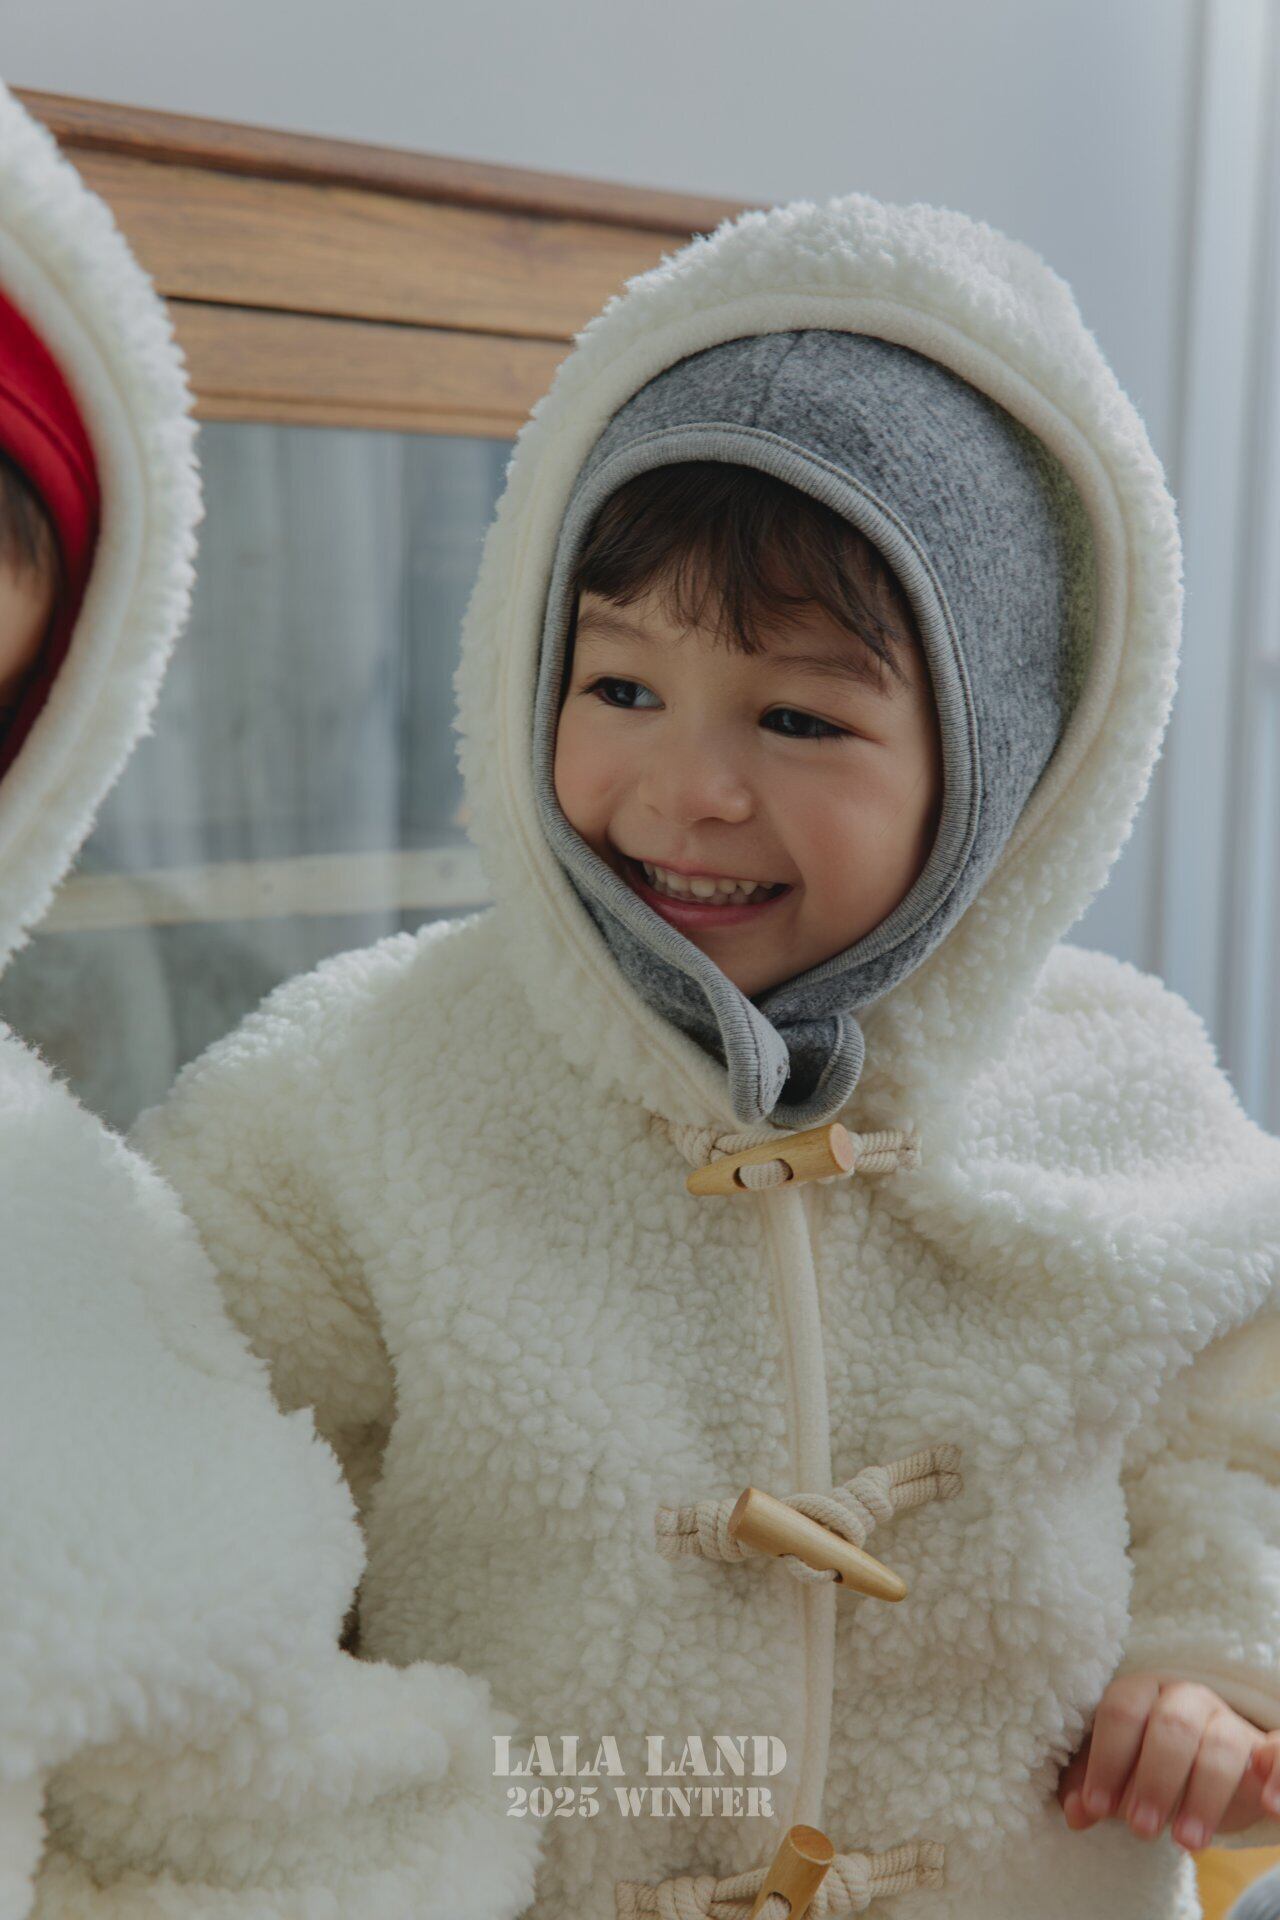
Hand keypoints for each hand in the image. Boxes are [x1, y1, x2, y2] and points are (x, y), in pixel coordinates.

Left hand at [1056, 1674, 1279, 1851]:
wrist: (1203, 1769)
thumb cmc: (1149, 1768)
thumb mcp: (1119, 1777)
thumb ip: (1094, 1790)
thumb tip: (1075, 1812)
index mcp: (1143, 1693)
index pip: (1122, 1710)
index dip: (1107, 1759)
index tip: (1098, 1807)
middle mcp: (1186, 1697)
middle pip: (1172, 1724)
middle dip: (1154, 1779)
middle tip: (1141, 1829)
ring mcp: (1227, 1721)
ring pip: (1220, 1744)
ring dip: (1203, 1796)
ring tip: (1186, 1843)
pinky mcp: (1262, 1750)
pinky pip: (1279, 1750)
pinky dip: (1278, 1772)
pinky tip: (1269, 1805)